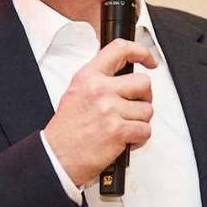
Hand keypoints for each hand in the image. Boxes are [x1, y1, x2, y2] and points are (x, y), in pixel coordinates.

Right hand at [43, 39, 156, 185]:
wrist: (57, 156)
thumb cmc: (67, 128)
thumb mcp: (76, 91)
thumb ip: (98, 77)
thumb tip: (120, 67)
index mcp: (89, 76)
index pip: (119, 50)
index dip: (141, 52)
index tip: (149, 61)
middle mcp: (100, 90)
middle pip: (143, 82)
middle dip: (144, 96)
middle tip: (134, 105)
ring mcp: (110, 110)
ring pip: (147, 109)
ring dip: (140, 121)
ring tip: (123, 126)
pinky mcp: (118, 131)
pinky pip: (145, 130)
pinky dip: (139, 138)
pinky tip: (124, 139)